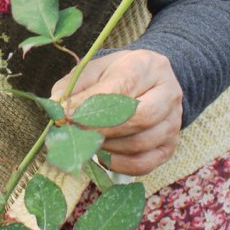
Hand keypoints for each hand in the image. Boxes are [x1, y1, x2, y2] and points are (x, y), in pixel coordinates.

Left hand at [51, 49, 182, 175]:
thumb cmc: (117, 74)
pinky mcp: (170, 147)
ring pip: (140, 143)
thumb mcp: (95, 69)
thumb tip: (56, 107)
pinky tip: (102, 154)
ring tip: (86, 140)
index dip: (93, 105)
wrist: (149, 83)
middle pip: (140, 117)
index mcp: (147, 66)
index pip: (122, 87)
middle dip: (101, 128)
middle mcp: (168, 93)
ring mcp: (173, 122)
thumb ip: (75, 86)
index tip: (66, 116)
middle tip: (75, 133)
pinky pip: (143, 164)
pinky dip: (117, 164)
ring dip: (107, 146)